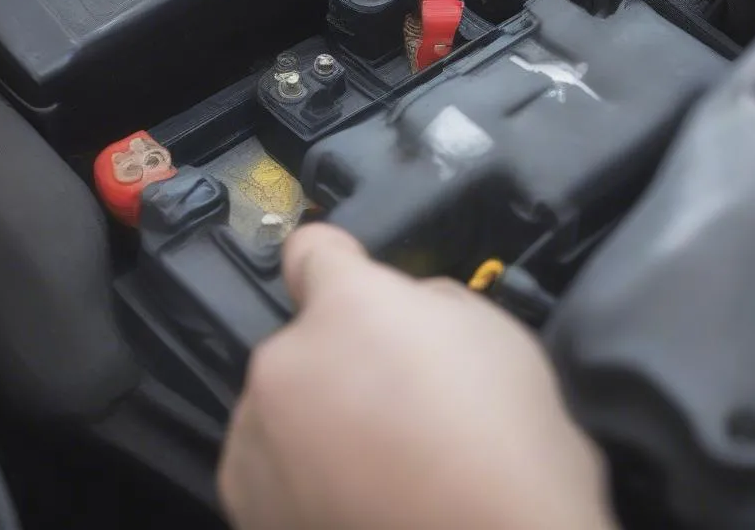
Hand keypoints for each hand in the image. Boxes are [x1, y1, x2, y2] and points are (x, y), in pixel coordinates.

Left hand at [219, 225, 617, 529]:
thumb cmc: (505, 461)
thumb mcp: (494, 336)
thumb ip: (430, 304)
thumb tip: (410, 310)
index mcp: (345, 306)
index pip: (313, 250)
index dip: (337, 262)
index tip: (345, 274)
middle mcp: (286, 364)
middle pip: (303, 341)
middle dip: (340, 359)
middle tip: (399, 401)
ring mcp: (258, 442)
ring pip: (282, 406)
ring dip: (317, 419)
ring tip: (385, 460)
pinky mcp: (250, 506)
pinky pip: (272, 469)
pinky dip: (303, 478)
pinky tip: (364, 496)